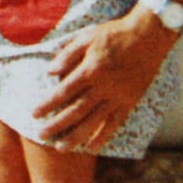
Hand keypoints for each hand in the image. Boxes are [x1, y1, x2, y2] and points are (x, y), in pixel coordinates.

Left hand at [33, 13, 175, 150]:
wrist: (148, 36)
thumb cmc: (115, 34)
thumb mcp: (88, 36)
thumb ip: (68, 54)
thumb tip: (50, 71)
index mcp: (90, 70)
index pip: (63, 92)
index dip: (47, 105)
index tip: (34, 114)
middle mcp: (103, 87)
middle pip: (75, 111)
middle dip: (56, 125)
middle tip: (41, 135)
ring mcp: (117, 96)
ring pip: (93, 122)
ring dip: (76, 136)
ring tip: (60, 148)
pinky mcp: (129, 102)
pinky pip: (115, 124)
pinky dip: (103, 137)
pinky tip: (91, 147)